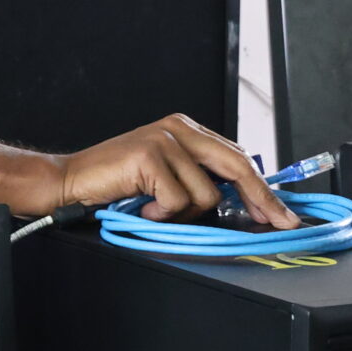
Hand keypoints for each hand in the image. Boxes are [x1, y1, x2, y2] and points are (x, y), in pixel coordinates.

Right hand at [44, 114, 297, 227]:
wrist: (70, 182)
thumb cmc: (116, 184)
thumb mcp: (165, 175)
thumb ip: (198, 177)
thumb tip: (241, 201)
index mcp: (185, 128)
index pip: (237, 157)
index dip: (262, 187)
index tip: (281, 211)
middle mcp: (178, 127)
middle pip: (237, 166)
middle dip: (262, 199)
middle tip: (281, 223)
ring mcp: (164, 139)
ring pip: (205, 193)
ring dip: (182, 214)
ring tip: (154, 209)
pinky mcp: (150, 155)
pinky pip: (178, 200)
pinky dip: (160, 214)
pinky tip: (141, 207)